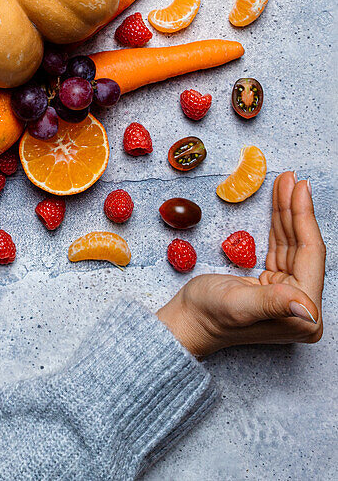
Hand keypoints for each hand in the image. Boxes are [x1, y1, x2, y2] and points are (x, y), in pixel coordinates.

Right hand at [157, 172, 324, 356]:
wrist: (188, 322)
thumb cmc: (209, 315)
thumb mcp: (239, 306)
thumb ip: (273, 304)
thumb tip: (308, 311)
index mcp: (302, 314)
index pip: (310, 255)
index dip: (305, 218)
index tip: (300, 186)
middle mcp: (301, 306)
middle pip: (303, 247)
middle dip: (295, 209)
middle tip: (291, 177)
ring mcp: (288, 296)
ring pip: (292, 244)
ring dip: (287, 213)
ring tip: (284, 182)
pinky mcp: (274, 287)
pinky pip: (281, 248)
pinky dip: (279, 224)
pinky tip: (279, 206)